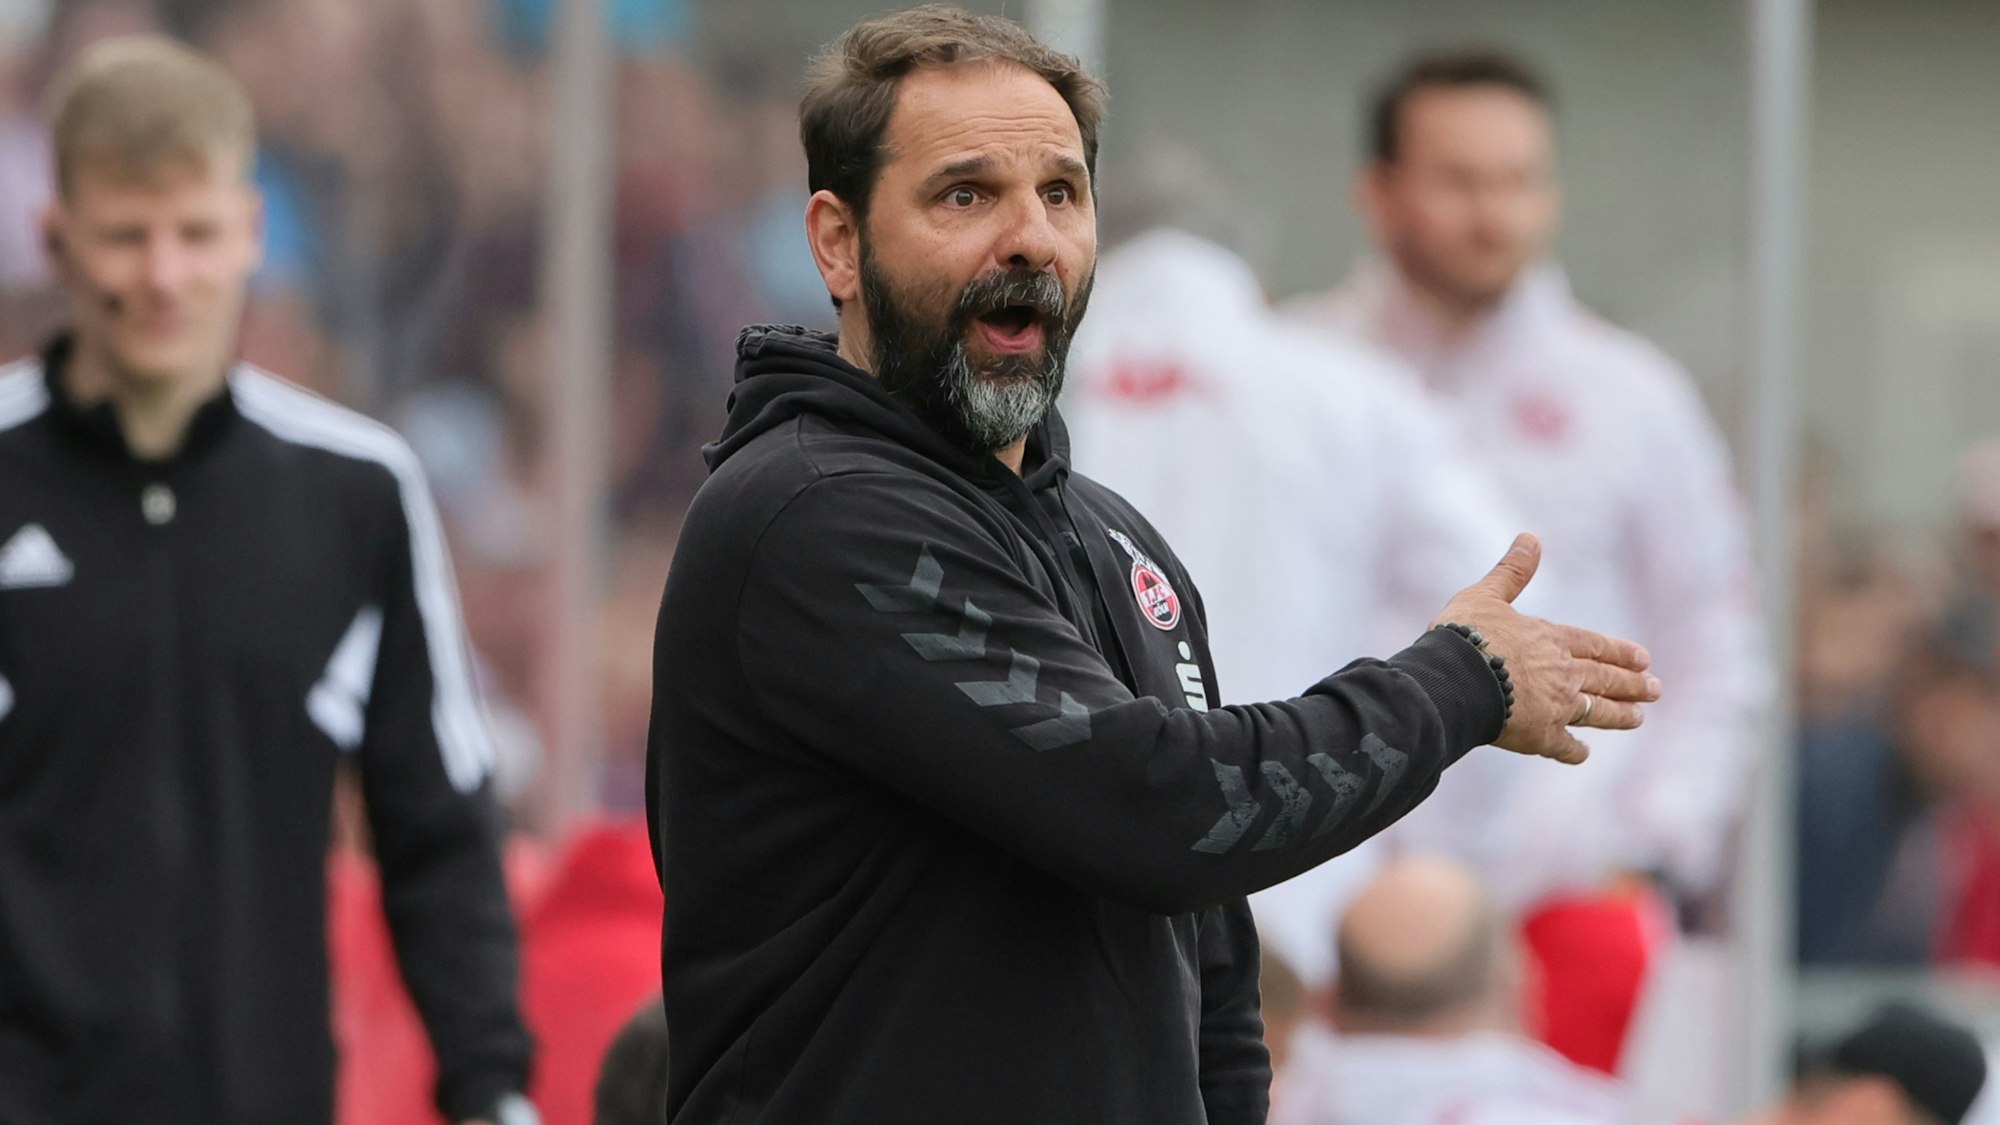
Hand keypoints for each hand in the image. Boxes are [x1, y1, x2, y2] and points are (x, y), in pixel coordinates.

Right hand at [1430, 533, 1661, 764]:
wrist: (1454, 680)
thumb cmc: (1465, 635)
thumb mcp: (1486, 596)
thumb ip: (1512, 572)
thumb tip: (1531, 537)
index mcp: (1550, 639)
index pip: (1593, 645)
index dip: (1617, 651)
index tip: (1643, 658)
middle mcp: (1562, 673)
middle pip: (1603, 678)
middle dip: (1631, 684)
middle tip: (1655, 689)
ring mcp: (1555, 707)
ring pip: (1595, 710)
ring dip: (1618, 714)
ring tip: (1638, 718)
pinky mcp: (1540, 735)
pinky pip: (1563, 745)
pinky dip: (1573, 750)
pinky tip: (1582, 753)